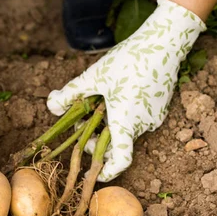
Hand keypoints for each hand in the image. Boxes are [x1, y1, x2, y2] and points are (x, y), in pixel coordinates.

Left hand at [48, 0, 205, 181]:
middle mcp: (143, 125)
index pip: (120, 161)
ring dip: (111, 124)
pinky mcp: (161, 108)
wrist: (165, 42)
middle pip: (118, 144)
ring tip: (101, 101)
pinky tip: (119, 94)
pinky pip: (139, 120)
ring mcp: (155, 117)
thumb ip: (71, 93)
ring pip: (128, 130)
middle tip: (84, 121)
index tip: (95, 173)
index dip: (108, 172)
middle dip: (98, 139)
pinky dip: (125, 116)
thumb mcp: (94, 76)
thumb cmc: (129, 59)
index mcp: (126, 122)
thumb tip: (51, 107)